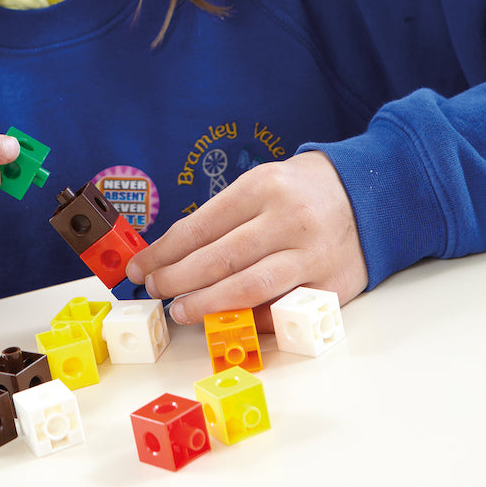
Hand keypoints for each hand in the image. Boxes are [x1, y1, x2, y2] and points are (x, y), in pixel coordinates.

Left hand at [126, 151, 367, 329]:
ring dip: (207, 304)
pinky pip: (281, 309)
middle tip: (154, 289)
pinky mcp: (332, 286)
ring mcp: (312, 255)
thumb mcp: (258, 185)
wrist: (366, 194)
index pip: (200, 226)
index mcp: (262, 188)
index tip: (141, 267)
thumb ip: (221, 217)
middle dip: (178, 278)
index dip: (165, 251)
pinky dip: (247, 319)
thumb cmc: (296, 192)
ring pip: (250, 287)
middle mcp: (288, 220)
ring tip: (180, 311)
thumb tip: (170, 255)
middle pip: (220, 257)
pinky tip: (224, 321)